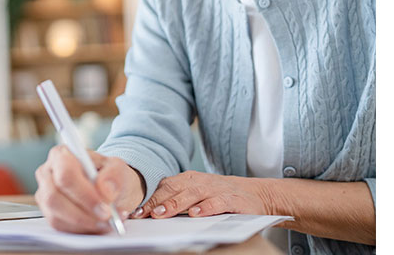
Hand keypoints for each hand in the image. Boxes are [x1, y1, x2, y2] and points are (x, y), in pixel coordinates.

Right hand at [35, 145, 144, 233]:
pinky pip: (60, 227)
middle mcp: (47, 173)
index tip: (104, 207)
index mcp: (61, 155)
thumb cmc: (109, 174)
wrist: (109, 188)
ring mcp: (45, 195)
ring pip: (55, 216)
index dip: (84, 194)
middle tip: (106, 219)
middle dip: (83, 213)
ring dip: (84, 224)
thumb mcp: (118, 168)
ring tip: (107, 223)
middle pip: (54, 198)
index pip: (65, 175)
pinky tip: (99, 225)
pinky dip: (82, 230)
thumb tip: (105, 191)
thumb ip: (113, 176)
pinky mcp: (49, 213)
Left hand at [132, 171, 269, 218]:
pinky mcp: (232, 199)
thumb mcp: (197, 194)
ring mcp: (216, 189)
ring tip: (162, 213)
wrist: (256, 194)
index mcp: (189, 179)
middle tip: (145, 213)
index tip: (137, 212)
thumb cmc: (220, 196)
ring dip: (176, 203)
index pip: (165, 186)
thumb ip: (178, 199)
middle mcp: (200, 181)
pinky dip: (206, 207)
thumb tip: (151, 213)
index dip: (150, 199)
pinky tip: (196, 214)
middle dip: (158, 201)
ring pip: (193, 193)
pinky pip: (217, 202)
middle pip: (175, 188)